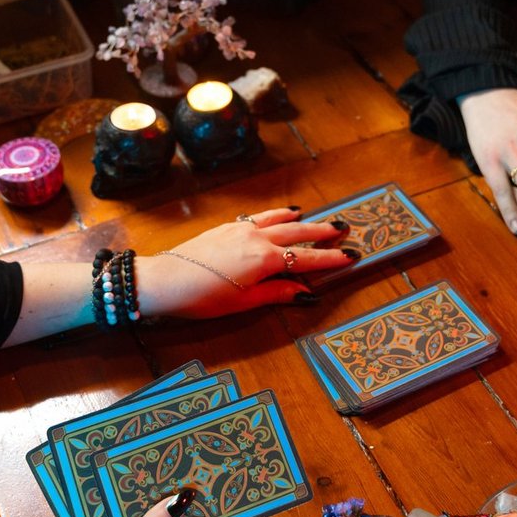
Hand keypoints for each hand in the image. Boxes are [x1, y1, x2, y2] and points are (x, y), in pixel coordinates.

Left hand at [138, 206, 352, 317]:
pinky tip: (280, 214)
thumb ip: (276, 293)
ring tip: (315, 217)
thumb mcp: (243, 302)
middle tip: (343, 229)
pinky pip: (260, 217)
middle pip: (297, 233)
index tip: (351, 256)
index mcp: (264, 259)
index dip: (330, 259)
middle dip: (322, 232)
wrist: (165, 280)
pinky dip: (275, 215)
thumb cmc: (202, 297)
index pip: (306, 259)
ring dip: (300, 220)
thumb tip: (305, 291)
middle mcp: (257, 238)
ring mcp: (241, 228)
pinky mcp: (227, 226)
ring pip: (279, 220)